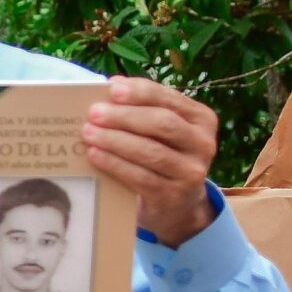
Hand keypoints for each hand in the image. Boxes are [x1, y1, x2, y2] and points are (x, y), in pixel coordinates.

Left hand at [84, 77, 219, 244]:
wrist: (176, 206)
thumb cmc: (163, 157)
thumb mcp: (161, 132)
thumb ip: (144, 108)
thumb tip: (113, 85)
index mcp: (202, 119)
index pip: (170, 99)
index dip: (141, 92)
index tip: (112, 88)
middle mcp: (203, 144)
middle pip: (162, 123)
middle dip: (124, 116)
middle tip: (94, 113)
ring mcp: (191, 172)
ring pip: (151, 151)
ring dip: (115, 140)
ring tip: (89, 133)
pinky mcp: (173, 195)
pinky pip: (141, 177)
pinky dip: (115, 164)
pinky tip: (95, 155)